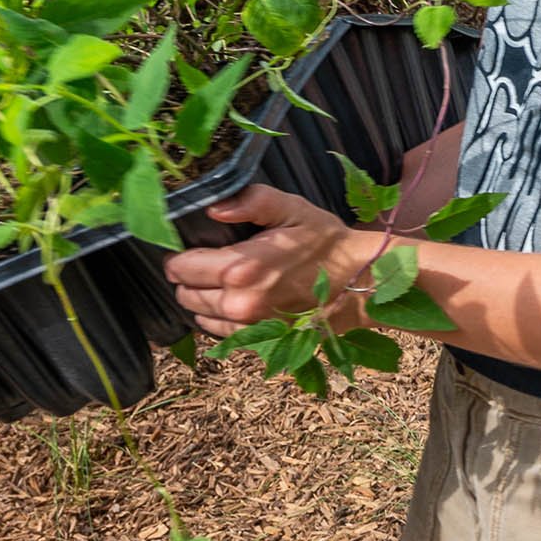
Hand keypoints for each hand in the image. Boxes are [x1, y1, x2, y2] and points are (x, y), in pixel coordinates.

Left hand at [162, 184, 378, 337]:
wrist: (360, 282)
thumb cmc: (326, 243)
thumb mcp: (293, 209)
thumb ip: (252, 202)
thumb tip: (213, 208)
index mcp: (240, 268)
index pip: (180, 267)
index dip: (182, 255)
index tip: (198, 247)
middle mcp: (237, 302)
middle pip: (184, 291)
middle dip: (190, 276)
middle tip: (212, 262)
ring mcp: (247, 325)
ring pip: (197, 312)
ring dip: (203, 296)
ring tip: (225, 281)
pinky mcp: (257, 339)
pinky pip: (217, 329)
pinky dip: (217, 315)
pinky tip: (237, 299)